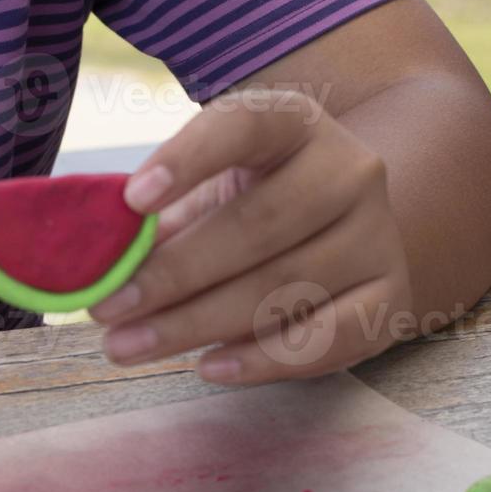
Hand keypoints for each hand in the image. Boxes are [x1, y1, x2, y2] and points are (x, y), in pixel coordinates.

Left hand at [90, 88, 411, 384]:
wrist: (346, 226)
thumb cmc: (252, 202)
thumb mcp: (209, 189)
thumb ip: (161, 216)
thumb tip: (98, 260)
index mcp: (295, 124)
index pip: (243, 126)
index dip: (187, 160)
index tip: (132, 201)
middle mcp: (349, 171)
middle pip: (257, 225)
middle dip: (172, 274)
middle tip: (107, 309)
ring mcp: (377, 234)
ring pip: (282, 288)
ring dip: (196, 324)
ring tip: (128, 347)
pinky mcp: (392, 296)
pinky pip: (327, 338)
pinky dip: (263, 359)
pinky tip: (208, 367)